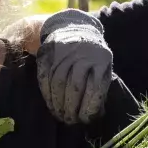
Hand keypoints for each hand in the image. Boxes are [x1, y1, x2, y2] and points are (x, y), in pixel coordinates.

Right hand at [36, 8, 111, 124]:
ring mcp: (63, 51)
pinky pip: (44, 77)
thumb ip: (100, 87)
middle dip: (71, 108)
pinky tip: (50, 104)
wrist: (74, 27)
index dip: (89, 107)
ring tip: (59, 115)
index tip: (85, 119)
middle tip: (69, 121)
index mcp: (101, 58)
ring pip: (58, 83)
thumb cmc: (92, 55)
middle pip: (74, 87)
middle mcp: (82, 52)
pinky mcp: (47, 52)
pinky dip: (46, 93)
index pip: (95, 88)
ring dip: (57, 104)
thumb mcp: (103, 67)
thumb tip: (96, 115)